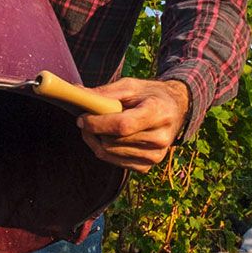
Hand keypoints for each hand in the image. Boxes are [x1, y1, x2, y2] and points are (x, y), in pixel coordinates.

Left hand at [75, 78, 190, 171]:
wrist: (174, 110)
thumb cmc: (149, 95)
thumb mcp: (130, 86)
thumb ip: (105, 93)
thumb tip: (77, 94)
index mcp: (158, 113)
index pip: (123, 126)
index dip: (98, 124)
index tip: (81, 118)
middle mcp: (160, 138)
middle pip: (113, 141)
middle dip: (92, 131)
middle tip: (84, 120)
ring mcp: (155, 156)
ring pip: (110, 153)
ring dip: (95, 141)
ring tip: (95, 127)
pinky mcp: (147, 166)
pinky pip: (114, 162)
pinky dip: (104, 150)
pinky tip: (106, 138)